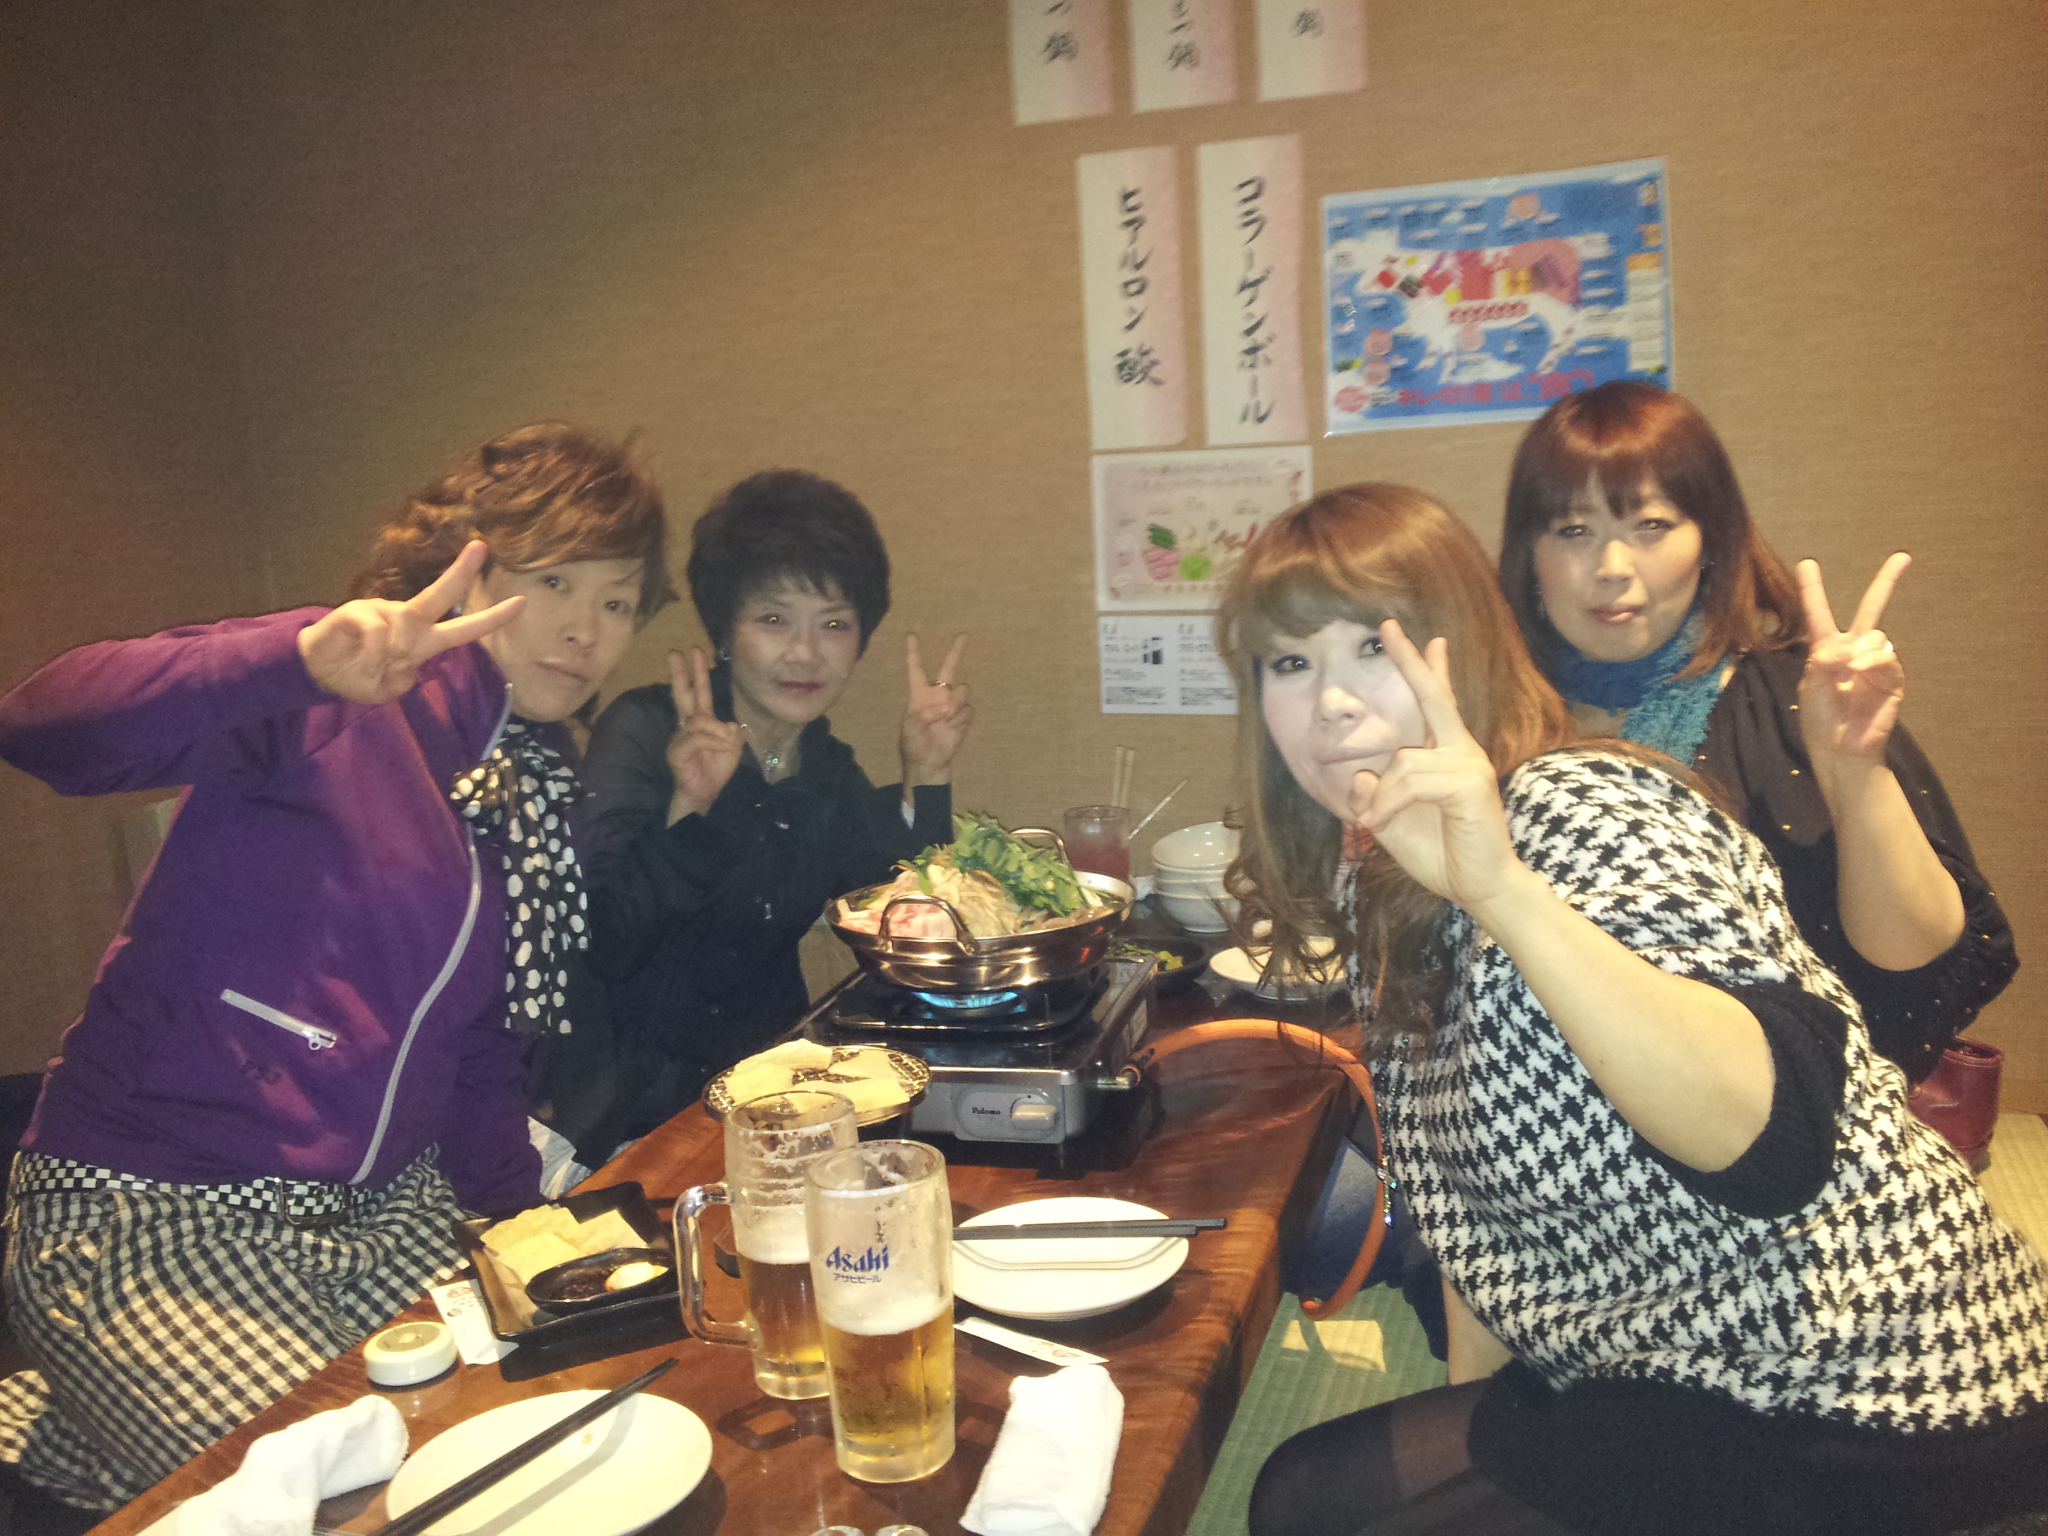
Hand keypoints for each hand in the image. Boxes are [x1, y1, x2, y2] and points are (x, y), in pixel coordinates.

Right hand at [298, 541, 522, 702]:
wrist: (317, 670)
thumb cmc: (359, 673)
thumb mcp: (389, 688)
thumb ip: (404, 679)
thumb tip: (406, 661)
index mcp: (422, 639)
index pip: (462, 628)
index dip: (491, 618)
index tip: (521, 603)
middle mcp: (407, 620)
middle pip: (439, 596)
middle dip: (460, 574)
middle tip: (480, 547)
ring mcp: (382, 612)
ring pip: (405, 625)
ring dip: (394, 654)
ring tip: (374, 666)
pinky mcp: (356, 612)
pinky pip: (377, 632)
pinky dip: (374, 655)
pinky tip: (364, 664)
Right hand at [666, 648, 743, 819]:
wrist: (705, 792)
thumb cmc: (716, 768)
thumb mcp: (732, 748)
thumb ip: (732, 734)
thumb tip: (729, 725)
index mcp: (701, 721)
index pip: (698, 692)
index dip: (697, 673)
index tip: (694, 652)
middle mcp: (687, 725)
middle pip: (683, 694)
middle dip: (681, 673)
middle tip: (675, 651)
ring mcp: (679, 736)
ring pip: (700, 720)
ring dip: (718, 731)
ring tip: (726, 743)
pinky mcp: (676, 750)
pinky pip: (698, 737)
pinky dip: (713, 742)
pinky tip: (719, 749)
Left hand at [900, 633, 972, 785]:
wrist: (929, 763)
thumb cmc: (913, 744)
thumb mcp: (909, 727)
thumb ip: (923, 713)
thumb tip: (943, 708)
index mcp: (919, 694)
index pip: (916, 668)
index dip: (913, 652)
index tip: (911, 635)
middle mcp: (938, 694)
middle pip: (949, 668)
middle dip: (956, 651)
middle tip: (963, 635)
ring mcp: (952, 705)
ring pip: (962, 689)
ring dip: (956, 702)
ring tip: (947, 717)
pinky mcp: (963, 717)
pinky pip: (968, 709)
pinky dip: (960, 718)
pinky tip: (952, 727)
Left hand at [1349, 620, 1525, 913]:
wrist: (1481, 888)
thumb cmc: (1442, 855)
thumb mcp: (1392, 823)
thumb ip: (1376, 798)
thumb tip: (1363, 776)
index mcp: (1446, 756)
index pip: (1437, 704)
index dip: (1429, 670)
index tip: (1428, 639)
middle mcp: (1462, 751)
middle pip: (1433, 697)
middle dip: (1409, 662)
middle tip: (1386, 626)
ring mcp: (1469, 764)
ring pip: (1405, 761)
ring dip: (1383, 796)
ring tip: (1375, 823)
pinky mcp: (1470, 782)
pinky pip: (1413, 780)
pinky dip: (1390, 803)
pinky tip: (1381, 823)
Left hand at [1796, 554, 1908, 766]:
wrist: (1841, 749)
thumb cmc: (1820, 719)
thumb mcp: (1812, 689)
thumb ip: (1823, 665)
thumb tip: (1846, 648)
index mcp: (1826, 650)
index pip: (1819, 613)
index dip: (1813, 589)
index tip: (1807, 562)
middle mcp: (1853, 651)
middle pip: (1871, 609)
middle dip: (1887, 582)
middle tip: (1903, 556)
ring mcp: (1875, 663)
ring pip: (1876, 636)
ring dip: (1860, 651)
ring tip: (1848, 672)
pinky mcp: (1891, 680)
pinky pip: (1887, 659)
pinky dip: (1873, 662)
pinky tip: (1860, 672)